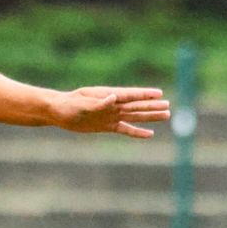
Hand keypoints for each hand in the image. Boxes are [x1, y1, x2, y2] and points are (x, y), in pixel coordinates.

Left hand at [51, 87, 170, 137]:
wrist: (58, 112)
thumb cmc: (68, 104)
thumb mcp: (81, 103)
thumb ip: (98, 102)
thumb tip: (113, 97)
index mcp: (108, 96)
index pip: (130, 95)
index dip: (144, 94)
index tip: (159, 94)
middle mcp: (112, 105)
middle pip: (136, 106)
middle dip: (152, 106)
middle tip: (168, 106)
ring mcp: (111, 116)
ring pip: (134, 116)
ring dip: (149, 117)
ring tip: (166, 115)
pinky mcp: (106, 126)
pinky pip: (125, 129)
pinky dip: (137, 132)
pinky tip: (149, 134)